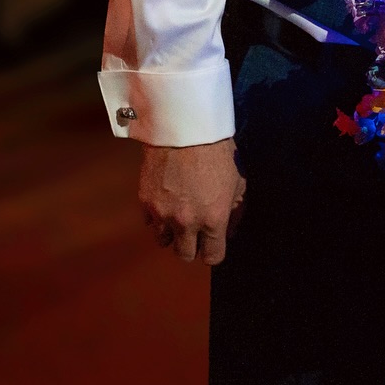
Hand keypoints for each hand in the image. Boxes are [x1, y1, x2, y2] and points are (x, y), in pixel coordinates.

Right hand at [138, 138, 244, 264]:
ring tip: (178, 215)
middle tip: (195, 231)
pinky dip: (157, 217)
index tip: (213, 242)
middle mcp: (187, 223)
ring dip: (172, 233)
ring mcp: (163, 214)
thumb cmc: (219, 152)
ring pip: (164, 241)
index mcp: (214, 220)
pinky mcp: (145, 203)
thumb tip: (232, 231)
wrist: (187, 128)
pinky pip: (149, 222)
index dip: (214, 250)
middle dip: (192, 246)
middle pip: (185, 255)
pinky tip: (166, 201)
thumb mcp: (239, 181)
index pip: (212, 257)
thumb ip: (236, 211)